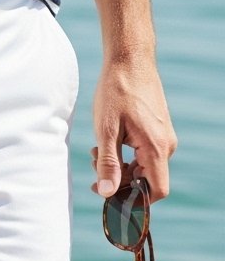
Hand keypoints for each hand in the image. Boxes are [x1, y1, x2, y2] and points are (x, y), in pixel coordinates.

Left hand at [90, 58, 176, 202]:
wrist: (130, 60)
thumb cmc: (116, 91)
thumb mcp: (106, 129)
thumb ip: (108, 163)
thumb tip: (107, 193)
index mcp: (156, 148)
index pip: (156, 191)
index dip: (135, 200)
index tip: (109, 193)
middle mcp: (166, 145)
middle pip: (147, 180)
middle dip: (120, 179)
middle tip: (95, 164)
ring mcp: (164, 137)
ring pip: (144, 166)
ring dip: (120, 165)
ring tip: (98, 150)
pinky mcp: (158, 129)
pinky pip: (145, 153)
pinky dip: (126, 154)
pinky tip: (108, 141)